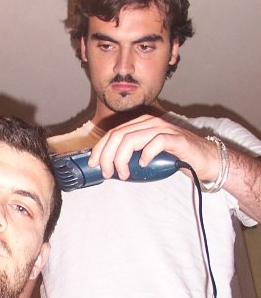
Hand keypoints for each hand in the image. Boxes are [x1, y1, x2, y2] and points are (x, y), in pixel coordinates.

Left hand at [88, 114, 220, 181]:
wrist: (205, 159)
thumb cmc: (174, 158)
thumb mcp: (146, 155)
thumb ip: (130, 156)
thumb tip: (107, 167)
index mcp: (141, 124)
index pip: (113, 133)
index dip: (100, 148)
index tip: (93, 163)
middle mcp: (150, 123)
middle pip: (119, 135)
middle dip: (107, 156)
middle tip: (107, 173)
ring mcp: (164, 129)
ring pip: (132, 139)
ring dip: (122, 158)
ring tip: (123, 173)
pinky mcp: (176, 138)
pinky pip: (156, 142)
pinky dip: (146, 154)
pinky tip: (143, 164)